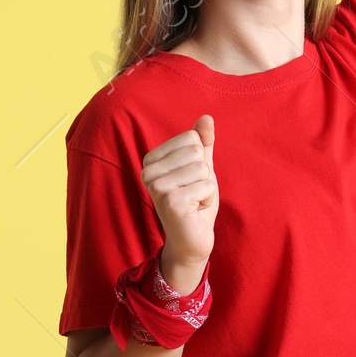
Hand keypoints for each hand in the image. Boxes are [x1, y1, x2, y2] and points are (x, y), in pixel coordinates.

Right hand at [140, 114, 216, 287]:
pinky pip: (207, 186)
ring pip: (203, 169)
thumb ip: (202, 142)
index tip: (189, 180)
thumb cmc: (195, 202)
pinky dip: (207, 200)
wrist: (191, 239)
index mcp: (151, 159)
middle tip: (193, 194)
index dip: (200, 160)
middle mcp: (148, 172)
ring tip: (193, 203)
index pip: (191, 138)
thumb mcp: (199, 168)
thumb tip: (206, 117)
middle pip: (197, 152)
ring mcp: (158, 187)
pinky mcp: (171, 202)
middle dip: (204, 175)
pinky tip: (194, 211)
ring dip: (206, 188)